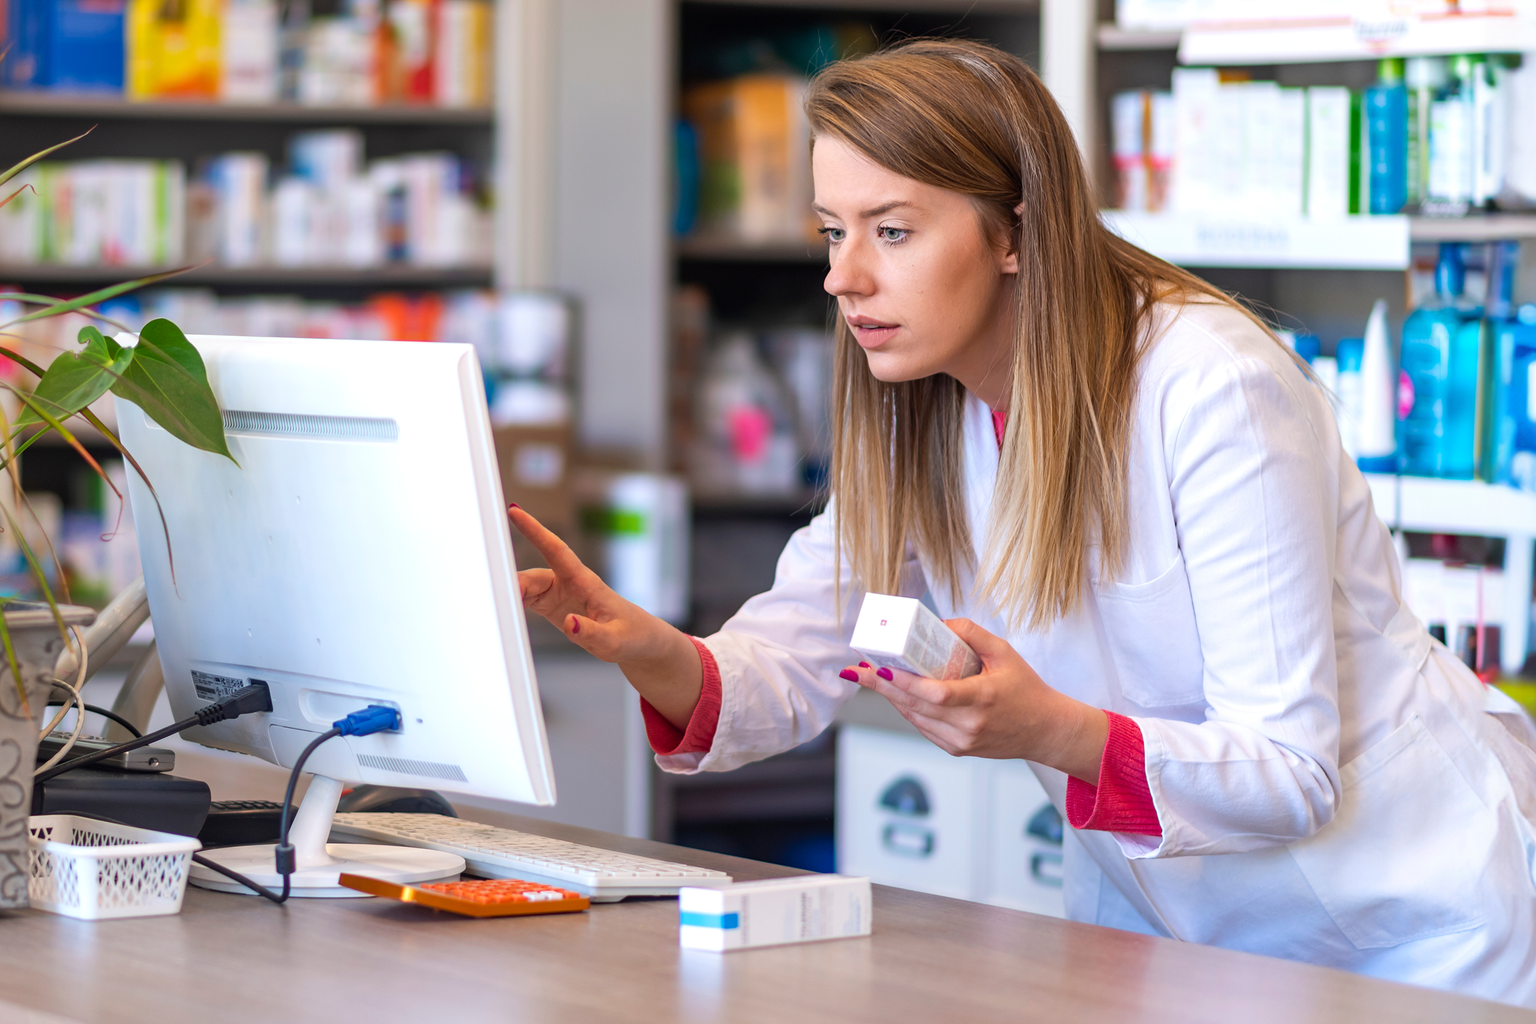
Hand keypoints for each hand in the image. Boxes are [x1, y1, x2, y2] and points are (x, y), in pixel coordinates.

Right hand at [510, 505, 702, 728]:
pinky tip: (502, 609)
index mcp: (585, 582)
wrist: (638, 641)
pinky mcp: (553, 606)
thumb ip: (591, 633)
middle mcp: (569, 583)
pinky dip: (513, 602)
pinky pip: (527, 599)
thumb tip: (568, 623)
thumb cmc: (631, 636)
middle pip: (533, 575)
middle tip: (495, 593)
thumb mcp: (614, 641)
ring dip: (510, 593)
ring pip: (526, 587)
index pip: (556, 550)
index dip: (535, 531)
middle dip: (513, 580)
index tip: (514, 511)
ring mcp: (559, 593)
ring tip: (495, 606)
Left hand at [840, 618, 1107, 783]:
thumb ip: (972, 633)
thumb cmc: (1026, 689)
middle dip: (884, 687)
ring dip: (891, 697)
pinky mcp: (956, 749)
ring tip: (872, 676)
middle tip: (859, 670)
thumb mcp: (1004, 652)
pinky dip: (908, 709)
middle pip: (916, 707)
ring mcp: (961, 741)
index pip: (936, 694)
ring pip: (915, 718)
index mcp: (982, 699)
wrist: (1045, 730)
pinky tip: (896, 693)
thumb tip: (938, 623)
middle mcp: (969, 725)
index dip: (905, 683)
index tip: (881, 669)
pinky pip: (923, 727)